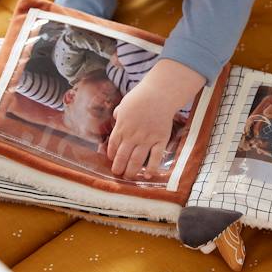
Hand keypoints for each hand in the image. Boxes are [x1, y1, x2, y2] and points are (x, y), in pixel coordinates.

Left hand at [106, 59, 204, 179]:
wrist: (160, 94)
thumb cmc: (141, 96)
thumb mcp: (124, 104)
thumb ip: (119, 114)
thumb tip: (116, 118)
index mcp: (121, 127)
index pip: (113, 146)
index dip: (112, 155)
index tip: (112, 160)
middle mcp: (132, 136)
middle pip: (122, 156)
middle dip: (118, 167)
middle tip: (118, 173)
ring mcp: (146, 139)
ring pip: (136, 160)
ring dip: (131, 171)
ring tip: (128, 177)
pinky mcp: (160, 140)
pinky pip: (155, 158)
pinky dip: (151, 168)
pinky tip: (147, 175)